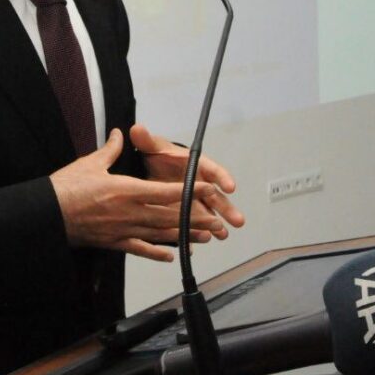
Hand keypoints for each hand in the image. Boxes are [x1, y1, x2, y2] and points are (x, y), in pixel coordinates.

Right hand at [50, 129, 226, 261]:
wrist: (47, 214)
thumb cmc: (66, 188)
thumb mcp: (90, 163)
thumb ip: (110, 149)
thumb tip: (120, 134)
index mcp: (126, 189)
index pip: (166, 191)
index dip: (189, 191)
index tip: (207, 189)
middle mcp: (129, 212)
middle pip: (169, 216)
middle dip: (194, 217)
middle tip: (216, 219)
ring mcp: (123, 229)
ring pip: (160, 234)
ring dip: (184, 235)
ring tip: (203, 236)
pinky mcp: (113, 242)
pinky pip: (140, 248)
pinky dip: (156, 252)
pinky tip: (170, 255)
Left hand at [130, 123, 245, 239]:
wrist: (148, 169)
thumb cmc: (157, 156)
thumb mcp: (152, 148)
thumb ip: (146, 141)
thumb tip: (137, 129)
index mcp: (195, 166)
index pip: (211, 169)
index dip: (222, 177)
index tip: (230, 186)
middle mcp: (198, 184)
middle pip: (215, 196)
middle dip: (226, 208)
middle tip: (237, 220)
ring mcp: (192, 201)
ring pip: (207, 213)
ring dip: (216, 224)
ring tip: (223, 235)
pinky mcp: (183, 213)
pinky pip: (190, 225)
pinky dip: (191, 234)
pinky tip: (194, 245)